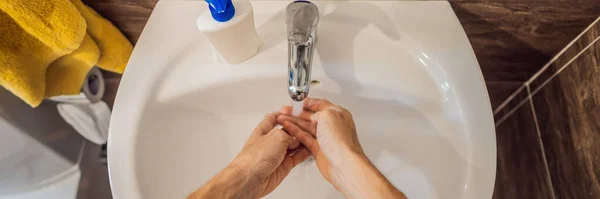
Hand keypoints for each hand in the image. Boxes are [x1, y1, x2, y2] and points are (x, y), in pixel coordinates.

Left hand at [188, 113, 310, 198]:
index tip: (296, 111)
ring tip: (314, 136)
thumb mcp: (276, 137)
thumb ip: (289, 135)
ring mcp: (278, 154)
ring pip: (294, 145)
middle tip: (309, 125)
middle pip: (288, 131)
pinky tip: (311, 148)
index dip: (285, 114)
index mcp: (264, 130)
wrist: (250, 180)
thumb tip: (296, 139)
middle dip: (298, 128)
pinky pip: (297, 157)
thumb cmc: (254, 158)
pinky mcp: (284, 165)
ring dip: (303, 141)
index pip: (274, 118)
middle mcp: (271, 141)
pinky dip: (305, 153)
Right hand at [277, 98, 364, 188]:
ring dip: (293, 121)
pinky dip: (295, 131)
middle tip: (284, 110)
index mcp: (338, 114)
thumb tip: (312, 116)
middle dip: (297, 112)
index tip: (296, 101)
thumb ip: (318, 112)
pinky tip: (287, 127)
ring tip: (281, 118)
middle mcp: (331, 125)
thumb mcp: (329, 115)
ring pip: (306, 127)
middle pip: (311, 116)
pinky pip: (304, 137)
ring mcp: (324, 137)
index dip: (308, 102)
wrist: (343, 163)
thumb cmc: (340, 140)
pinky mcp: (318, 148)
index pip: (321, 104)